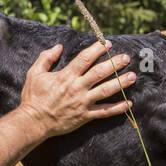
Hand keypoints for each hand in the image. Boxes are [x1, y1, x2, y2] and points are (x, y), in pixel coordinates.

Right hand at [20, 39, 134, 136]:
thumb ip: (46, 58)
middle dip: (114, 64)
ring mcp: (83, 102)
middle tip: (126, 58)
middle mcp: (77, 88)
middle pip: (99, 73)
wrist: (34, 122)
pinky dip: (118, 109)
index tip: (107, 44)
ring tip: (132, 77)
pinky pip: (104, 112)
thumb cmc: (33, 97)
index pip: (85, 59)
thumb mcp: (35, 73)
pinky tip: (129, 104)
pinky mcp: (85, 116)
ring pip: (105, 91)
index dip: (97, 50)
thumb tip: (59, 46)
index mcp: (66, 76)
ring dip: (120, 83)